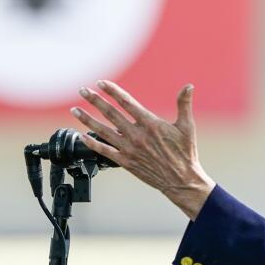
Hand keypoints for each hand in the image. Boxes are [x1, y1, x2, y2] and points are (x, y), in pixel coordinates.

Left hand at [70, 80, 215, 219]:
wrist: (181, 181)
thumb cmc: (185, 153)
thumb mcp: (187, 126)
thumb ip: (184, 104)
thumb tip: (189, 86)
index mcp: (150, 124)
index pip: (126, 102)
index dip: (112, 91)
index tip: (100, 83)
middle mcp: (136, 135)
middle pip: (110, 113)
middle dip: (95, 100)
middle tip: (83, 90)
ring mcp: (129, 149)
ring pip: (103, 131)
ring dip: (87, 119)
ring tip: (75, 110)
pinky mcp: (126, 162)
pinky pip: (105, 151)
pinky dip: (92, 143)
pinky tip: (82, 136)